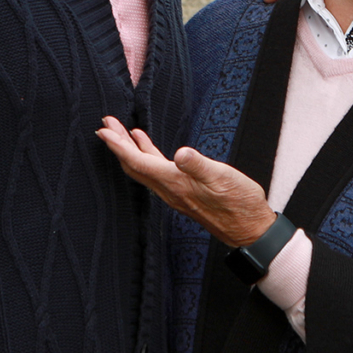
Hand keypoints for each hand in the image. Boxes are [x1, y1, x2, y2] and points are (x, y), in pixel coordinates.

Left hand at [95, 118, 276, 248]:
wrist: (248, 228)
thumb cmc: (239, 202)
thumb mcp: (223, 177)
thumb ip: (199, 165)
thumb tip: (181, 154)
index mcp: (175, 182)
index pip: (138, 162)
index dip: (119, 146)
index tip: (103, 130)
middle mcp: (170, 190)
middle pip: (134, 165)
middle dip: (118, 144)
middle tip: (105, 124)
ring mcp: (175, 192)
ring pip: (143, 168)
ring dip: (129, 149)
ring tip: (120, 130)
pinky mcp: (183, 192)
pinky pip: (155, 171)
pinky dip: (147, 155)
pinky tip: (146, 145)